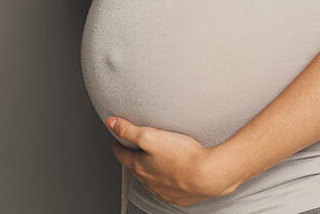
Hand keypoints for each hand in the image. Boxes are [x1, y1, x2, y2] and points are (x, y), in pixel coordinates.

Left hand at [106, 116, 236, 204]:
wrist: (208, 175)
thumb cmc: (181, 155)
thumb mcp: (150, 136)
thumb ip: (129, 130)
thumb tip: (111, 123)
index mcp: (140, 167)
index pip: (122, 155)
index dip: (118, 144)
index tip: (116, 139)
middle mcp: (149, 181)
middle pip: (135, 168)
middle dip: (132, 157)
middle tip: (132, 147)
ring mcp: (163, 190)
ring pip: (150, 179)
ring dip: (149, 169)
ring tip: (152, 159)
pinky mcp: (178, 195)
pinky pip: (166, 188)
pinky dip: (164, 180)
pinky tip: (171, 173)